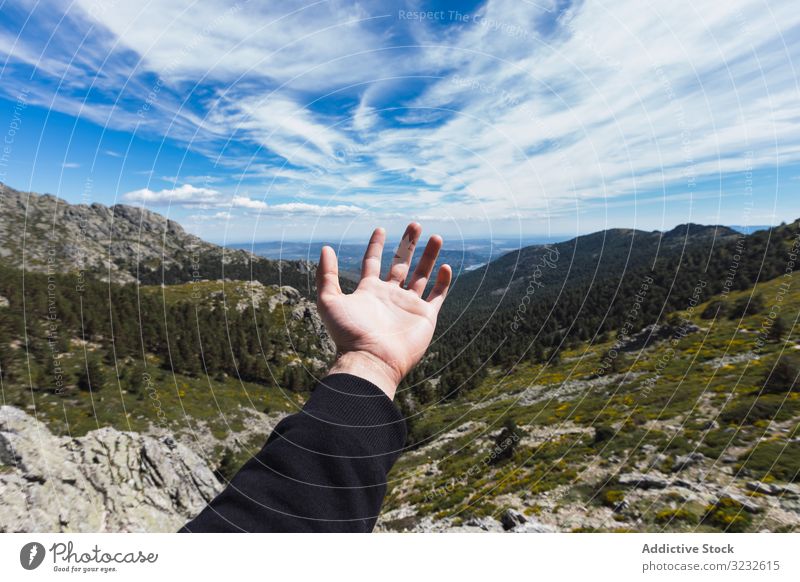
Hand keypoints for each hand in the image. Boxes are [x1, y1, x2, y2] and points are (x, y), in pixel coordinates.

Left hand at [316, 223, 451, 398]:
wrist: (372, 360)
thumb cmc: (349, 334)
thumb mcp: (329, 301)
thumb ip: (326, 274)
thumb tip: (325, 248)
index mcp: (369, 291)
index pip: (374, 262)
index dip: (376, 246)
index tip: (380, 229)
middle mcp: (390, 296)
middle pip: (401, 264)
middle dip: (409, 244)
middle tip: (415, 224)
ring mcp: (408, 305)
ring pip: (422, 275)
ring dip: (429, 256)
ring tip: (436, 236)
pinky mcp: (425, 316)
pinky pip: (437, 295)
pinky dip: (442, 281)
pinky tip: (444, 266)